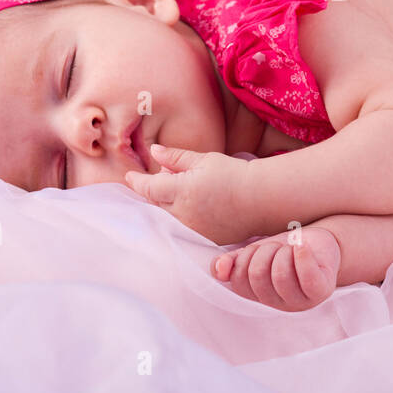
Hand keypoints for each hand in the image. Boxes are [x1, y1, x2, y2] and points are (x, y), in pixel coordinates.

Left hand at [124, 145, 254, 245]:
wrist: (262, 199)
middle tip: (166, 176)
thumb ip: (175, 158)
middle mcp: (183, 215)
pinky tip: (194, 204)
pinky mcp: (203, 240)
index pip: (148, 188)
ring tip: (185, 188)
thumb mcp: (203, 160)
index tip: (130, 177)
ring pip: (168, 218)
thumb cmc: (234, 175)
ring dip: (167, 204)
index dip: (137, 182)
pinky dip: (181, 217)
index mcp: (181, 191)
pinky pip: (183, 229)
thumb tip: (154, 151)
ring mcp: (193, 230)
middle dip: (155, 190)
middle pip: (156, 204)